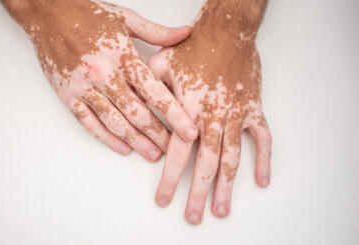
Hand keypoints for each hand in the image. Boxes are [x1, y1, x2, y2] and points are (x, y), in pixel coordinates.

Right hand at [0, 0, 197, 161]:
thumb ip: (156, 31)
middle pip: (136, 112)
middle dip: (157, 134)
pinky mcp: (68, 95)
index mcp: (122, 55)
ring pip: (114, 122)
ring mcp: (84, 87)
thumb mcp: (125, 17)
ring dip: (135, 141)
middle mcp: (104, 74)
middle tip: (173, 150)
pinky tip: (122, 148)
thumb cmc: (86, 14)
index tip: (189, 131)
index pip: (154, 91)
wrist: (47, 14)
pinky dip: (106, 138)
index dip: (174, 115)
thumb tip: (185, 33)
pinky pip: (89, 122)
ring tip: (152, 154)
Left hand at [148, 0, 271, 223]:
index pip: (177, 152)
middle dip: (198, 193)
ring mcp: (236, 115)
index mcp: (189, 109)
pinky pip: (262, 138)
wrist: (227, 31)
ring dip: (228, 186)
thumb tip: (138, 113)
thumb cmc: (193, 47)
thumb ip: (149, 93)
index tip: (164, 200)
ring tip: (222, 210)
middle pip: (206, 163)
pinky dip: (263, 159)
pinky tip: (261, 180)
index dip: (170, 179)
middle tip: (193, 217)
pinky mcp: (253, 109)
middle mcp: (213, 117)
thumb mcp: (160, 65)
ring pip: (232, 157)